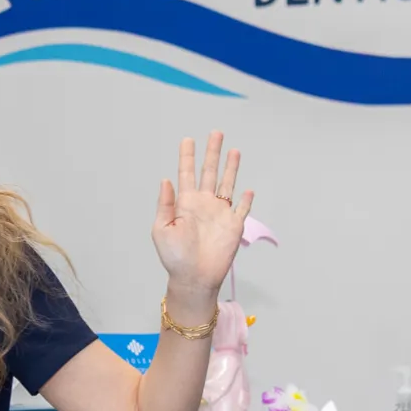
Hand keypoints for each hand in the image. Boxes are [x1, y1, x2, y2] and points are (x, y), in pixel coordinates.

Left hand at [152, 132, 253, 304]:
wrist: (193, 277)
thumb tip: (166, 179)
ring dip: (231, 167)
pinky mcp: (234, 225)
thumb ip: (165, 204)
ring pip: (228, 184)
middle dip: (212, 153)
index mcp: (185, 204)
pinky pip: (242, 209)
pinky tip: (248, 190)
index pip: (186, 174)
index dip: (187, 157)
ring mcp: (220, 213)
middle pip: (210, 172)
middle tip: (216, 133)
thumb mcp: (162, 229)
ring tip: (233, 149)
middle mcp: (204, 204)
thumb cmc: (174, 256)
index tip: (187, 140)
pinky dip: (246, 200)